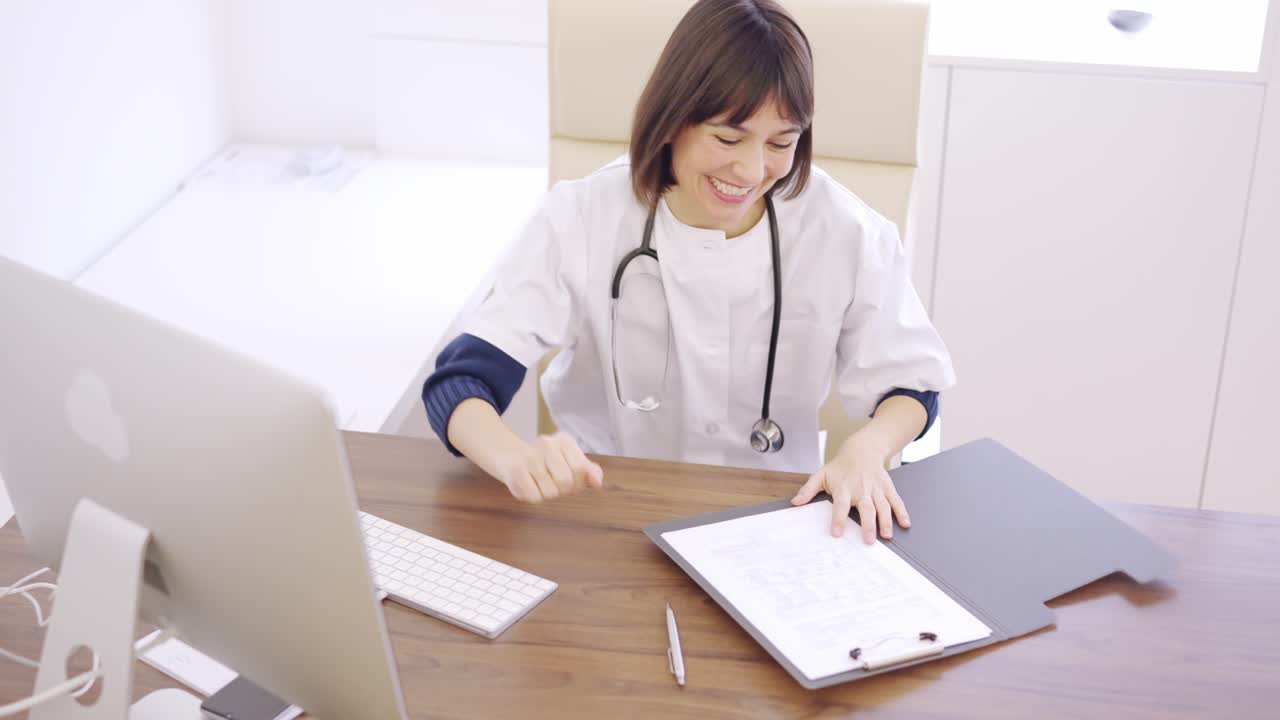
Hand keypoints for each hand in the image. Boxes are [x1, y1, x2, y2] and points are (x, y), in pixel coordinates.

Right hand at [492, 432, 603, 502]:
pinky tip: (528, 485)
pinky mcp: (515, 471)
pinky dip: (533, 496)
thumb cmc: (546, 463)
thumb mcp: (570, 462)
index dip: (577, 482)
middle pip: (566, 482)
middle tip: (553, 482)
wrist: (508, 455)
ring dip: (546, 493)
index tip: (569, 479)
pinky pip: (534, 498)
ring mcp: (530, 457)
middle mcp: (547, 444)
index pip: (581, 470)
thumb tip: (598, 482)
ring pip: (550, 493)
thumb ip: (589, 472)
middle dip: (562, 490)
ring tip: (539, 482)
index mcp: (564, 440)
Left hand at [790, 434, 909, 542]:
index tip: (836, 533)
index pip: (840, 505)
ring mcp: (876, 489)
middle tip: (868, 541)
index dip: (838, 519)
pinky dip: (902, 512)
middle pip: (866, 508)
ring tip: (886, 536)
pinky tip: (905, 523)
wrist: (862, 450)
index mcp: (844, 488)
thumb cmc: (840, 467)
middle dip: (868, 525)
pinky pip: (896, 500)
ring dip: (885, 521)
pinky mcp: (887, 488)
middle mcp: (861, 489)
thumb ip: (808, 489)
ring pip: (883, 506)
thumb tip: (795, 502)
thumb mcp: (821, 474)